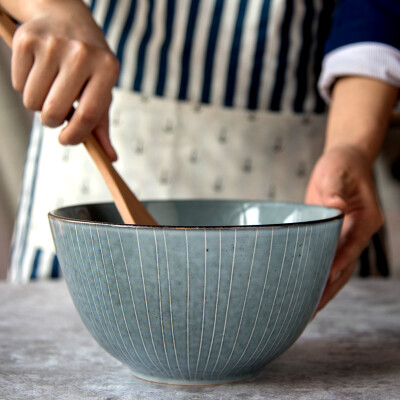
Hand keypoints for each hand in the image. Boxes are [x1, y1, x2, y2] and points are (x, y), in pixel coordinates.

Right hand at [10, 0, 118, 160]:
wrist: (65, 16)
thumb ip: (102, 125)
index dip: (74, 136)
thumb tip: (110, 159)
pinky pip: (18, 85)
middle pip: (54, 112)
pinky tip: (39, 71)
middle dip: (52, 120)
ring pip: (32, 102)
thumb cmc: (88, 63)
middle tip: (57, 109)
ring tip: (50, 86)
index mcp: (107, 68)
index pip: (89, 115)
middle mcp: (81, 54)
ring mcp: (52, 44)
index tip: (65, 140)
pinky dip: (26, 86)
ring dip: (38, 103)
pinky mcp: (26, 39)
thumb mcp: (101, 89)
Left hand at [305, 146, 382, 311]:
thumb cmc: (341, 166)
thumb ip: (334, 191)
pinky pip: (328, 259)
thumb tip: (335, 207)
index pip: (351, 245)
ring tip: (307, 310)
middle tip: (311, 309)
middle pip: (346, 265)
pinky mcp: (333, 236)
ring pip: (338, 268)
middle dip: (330, 287)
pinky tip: (306, 288)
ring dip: (325, 288)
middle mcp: (358, 232)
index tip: (325, 279)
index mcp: (365, 219)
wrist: (344, 162)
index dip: (339, 262)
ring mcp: (347, 237)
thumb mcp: (336, 173)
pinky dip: (319, 275)